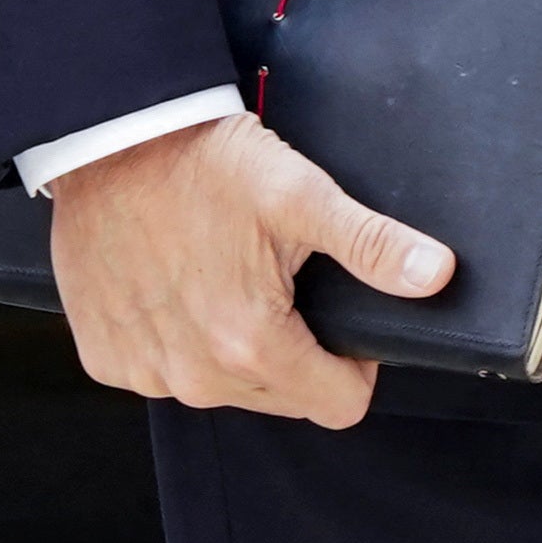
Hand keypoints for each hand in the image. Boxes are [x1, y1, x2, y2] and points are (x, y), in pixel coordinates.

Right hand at [48, 111, 455, 427]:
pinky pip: (161, 371)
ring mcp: (145, 372)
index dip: (354, 363)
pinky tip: (173, 284)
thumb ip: (373, 245)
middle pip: (282, 396)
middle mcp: (195, 377)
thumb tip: (436, 275)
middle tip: (275, 276)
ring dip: (230, 345)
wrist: (111, 137)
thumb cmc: (204, 162)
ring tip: (222, 271)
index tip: (338, 313)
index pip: (339, 405)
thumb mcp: (302, 195)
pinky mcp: (105, 357)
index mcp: (252, 345)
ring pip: (221, 387)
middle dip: (292, 349)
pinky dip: (173, 339)